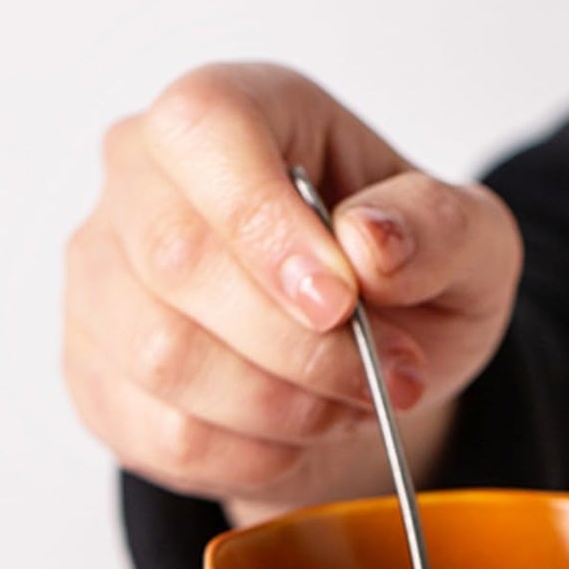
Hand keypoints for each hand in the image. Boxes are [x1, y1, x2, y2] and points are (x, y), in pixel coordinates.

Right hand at [62, 63, 522, 521]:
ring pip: (162, 357)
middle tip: (379, 382)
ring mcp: (103, 275)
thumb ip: (439, 230)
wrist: (369, 370)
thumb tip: (370, 243)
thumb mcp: (472, 247)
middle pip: (176, 259)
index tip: (340, 306)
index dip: (265, 224)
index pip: (207, 130)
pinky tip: (296, 441)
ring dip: (279, 409)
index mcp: (239, 110)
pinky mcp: (96, 370)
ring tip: (347, 409)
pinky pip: (158, 433)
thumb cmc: (411, 284)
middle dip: (296, 348)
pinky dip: (247, 458)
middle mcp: (143, 176)